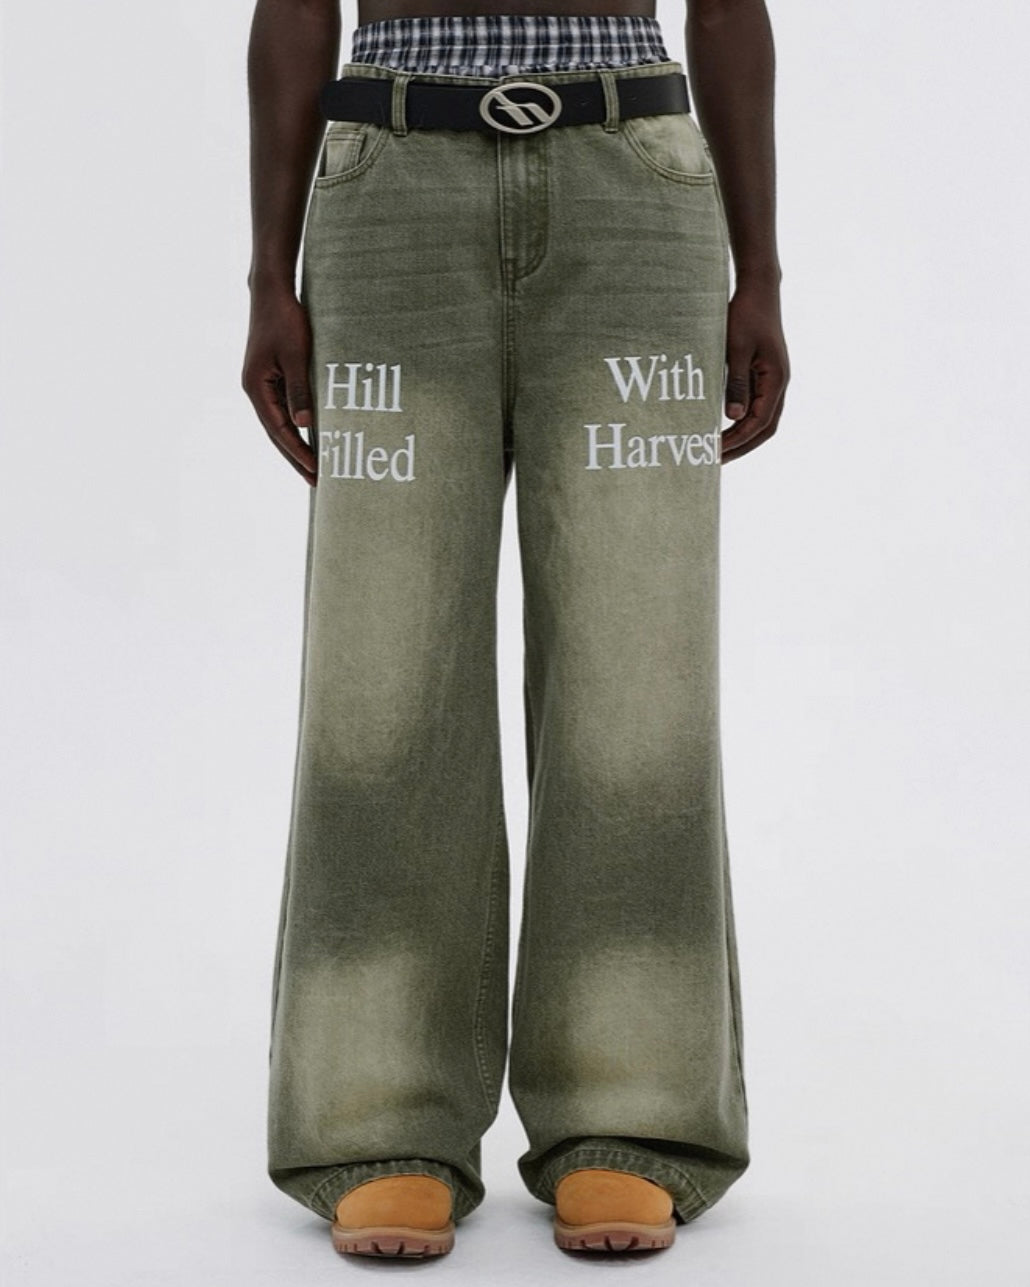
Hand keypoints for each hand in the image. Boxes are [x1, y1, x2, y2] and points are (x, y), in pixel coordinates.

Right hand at [241, 288, 316, 484]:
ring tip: (312, 467)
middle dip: (296, 458)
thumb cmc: (285, 320)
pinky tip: (308, 437)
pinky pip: (282, 410)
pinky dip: (295, 427)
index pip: (280, 430)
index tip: (316, 471)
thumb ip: (300, 390)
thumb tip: (304, 425)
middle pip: (276, 434)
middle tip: (316, 481)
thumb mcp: (297, 356)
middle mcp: (254, 390)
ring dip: (295, 446)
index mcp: (256, 388)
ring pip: (278, 424)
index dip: (298, 452)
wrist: (271, 292)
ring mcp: (260, 385)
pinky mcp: (269, 378)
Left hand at [720, 279, 789, 462]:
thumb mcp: (736, 349)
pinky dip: (741, 422)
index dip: (738, 440)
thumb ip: (735, 383)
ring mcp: (773, 381)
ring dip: (742, 437)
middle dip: (742, 447)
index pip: (760, 422)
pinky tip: (723, 426)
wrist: (758, 291)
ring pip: (762, 420)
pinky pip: (756, 407)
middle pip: (765, 429)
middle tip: (715, 461)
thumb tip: (734, 418)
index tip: (715, 452)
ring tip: (718, 450)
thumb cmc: (746, 315)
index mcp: (776, 379)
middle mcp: (779, 384)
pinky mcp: (764, 375)